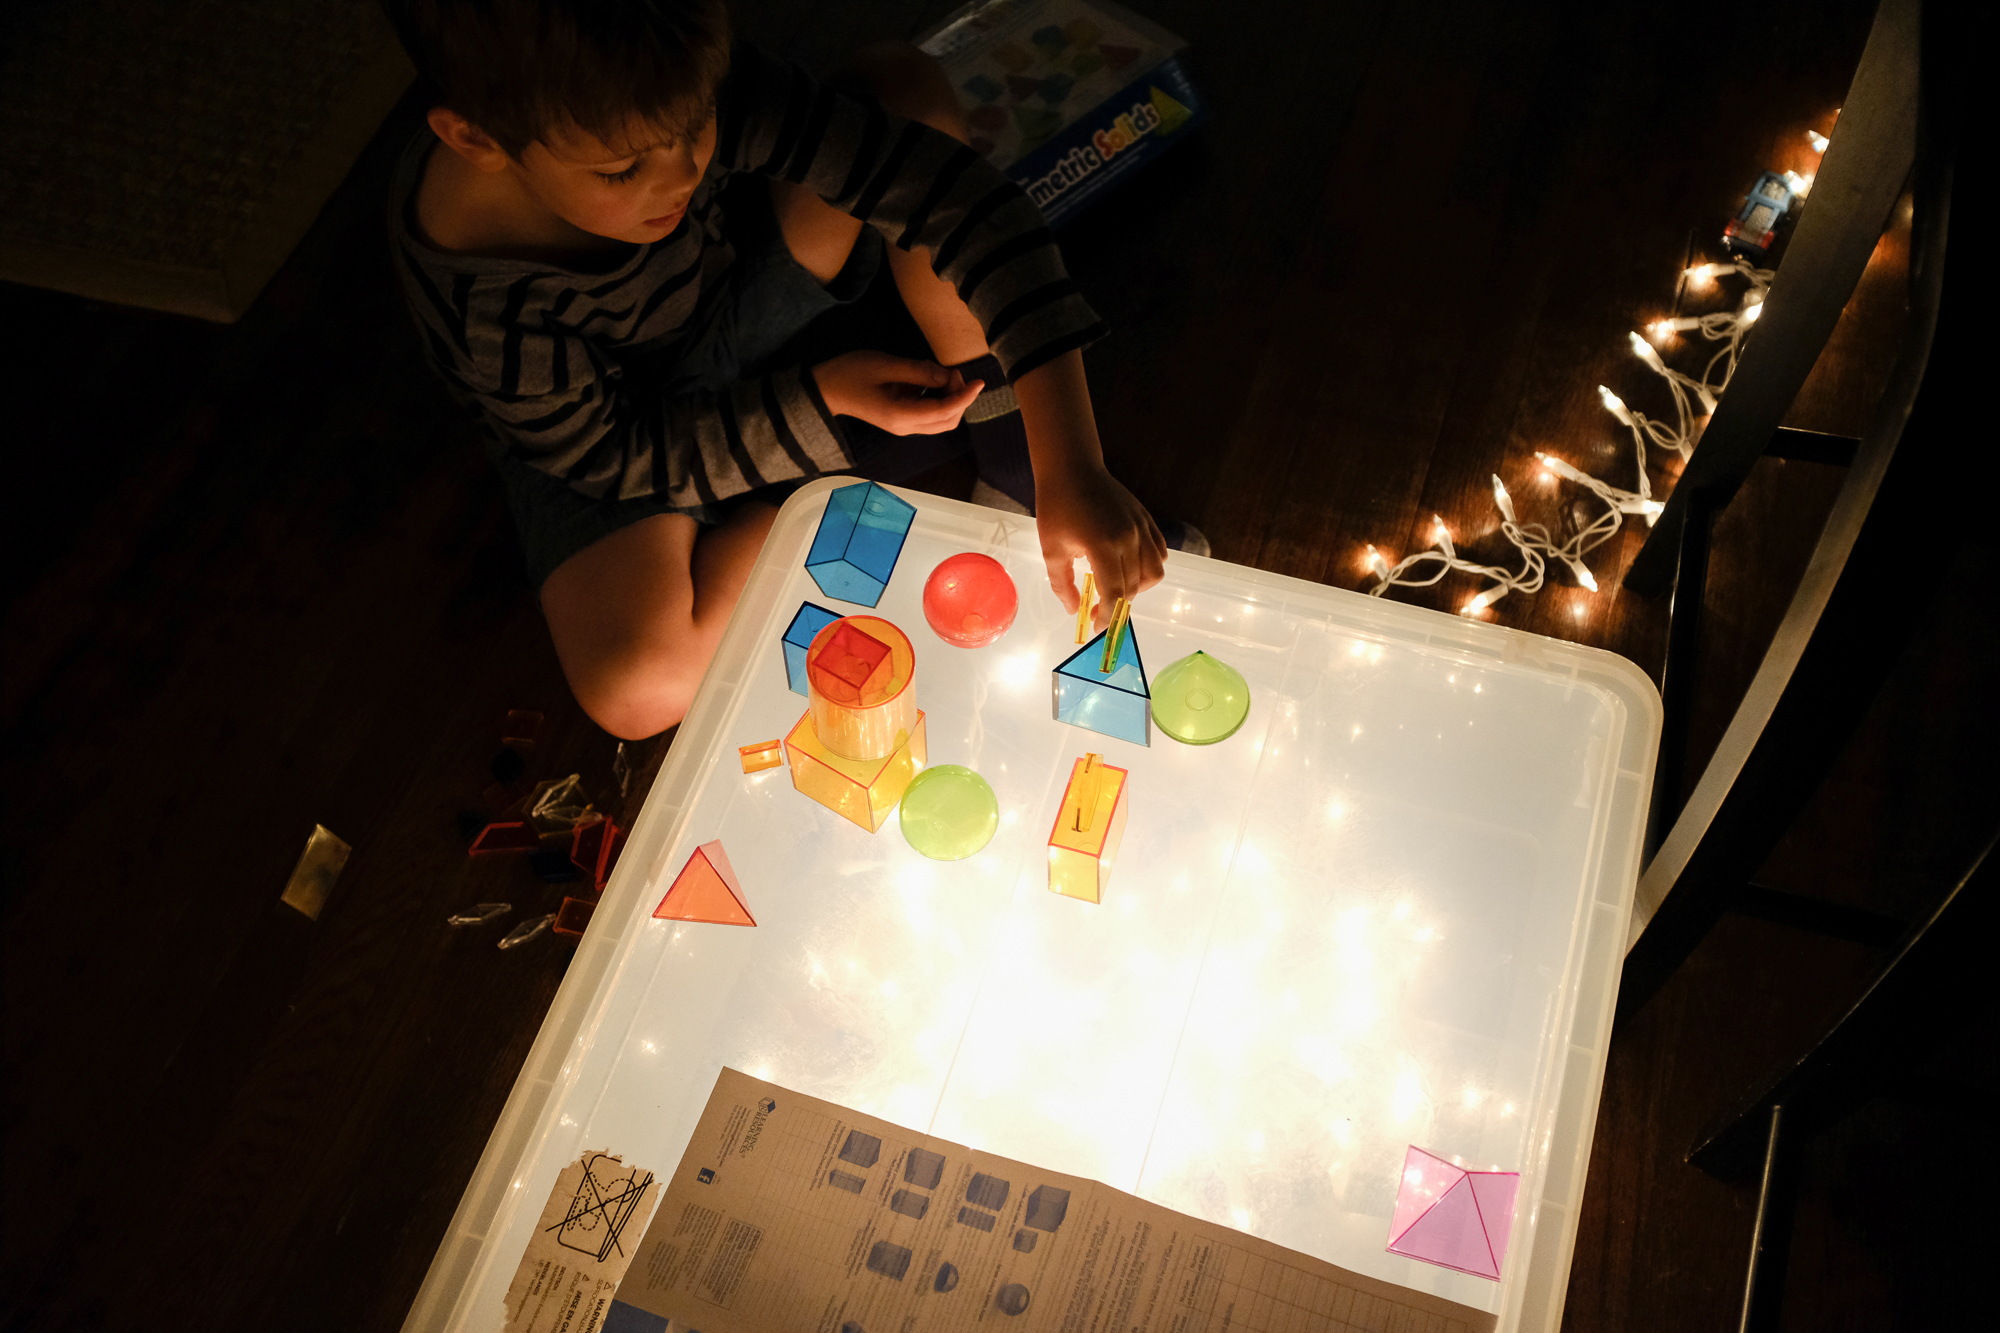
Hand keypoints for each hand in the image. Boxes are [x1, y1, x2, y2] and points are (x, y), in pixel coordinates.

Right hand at [810, 351, 981, 435]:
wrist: (824, 390)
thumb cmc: (850, 374)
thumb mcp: (885, 365)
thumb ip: (919, 371)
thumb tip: (947, 375)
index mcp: (901, 416)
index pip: (944, 411)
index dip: (965, 396)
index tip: (979, 380)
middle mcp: (905, 427)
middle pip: (947, 421)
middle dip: (959, 397)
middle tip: (953, 370)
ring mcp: (903, 426)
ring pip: (941, 420)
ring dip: (950, 398)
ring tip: (942, 372)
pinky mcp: (901, 419)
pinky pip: (930, 413)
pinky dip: (938, 398)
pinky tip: (930, 379)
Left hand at [1037, 458, 1166, 627]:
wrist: (1073, 468)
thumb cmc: (1057, 507)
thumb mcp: (1051, 550)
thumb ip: (1062, 585)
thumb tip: (1073, 611)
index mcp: (1102, 545)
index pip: (1114, 593)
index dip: (1107, 616)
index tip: (1097, 627)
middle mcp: (1128, 537)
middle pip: (1134, 587)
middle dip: (1117, 605)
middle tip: (1099, 610)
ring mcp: (1141, 527)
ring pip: (1154, 572)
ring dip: (1137, 588)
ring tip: (1117, 588)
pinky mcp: (1147, 519)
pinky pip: (1159, 552)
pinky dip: (1150, 567)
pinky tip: (1131, 569)